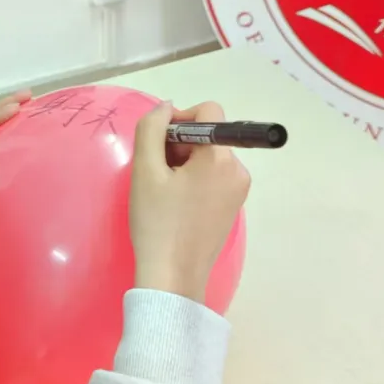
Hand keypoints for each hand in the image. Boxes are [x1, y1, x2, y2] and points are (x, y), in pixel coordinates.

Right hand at [129, 101, 251, 302]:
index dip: (179, 119)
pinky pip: (213, 177)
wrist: (172, 276)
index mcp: (220, 158)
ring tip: (163, 190)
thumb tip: (166, 107)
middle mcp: (238, 170)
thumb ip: (151, 129)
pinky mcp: (233, 207)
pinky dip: (193, 179)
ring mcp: (238, 191)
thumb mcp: (145, 171)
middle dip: (179, 144)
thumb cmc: (157, 221)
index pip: (208, 112)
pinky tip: (175, 202)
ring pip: (209, 157)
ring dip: (184, 162)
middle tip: (154, 171)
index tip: (157, 144)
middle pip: (208, 136)